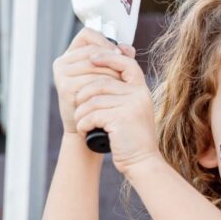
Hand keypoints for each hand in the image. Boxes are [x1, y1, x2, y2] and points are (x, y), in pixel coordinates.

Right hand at [52, 28, 128, 134]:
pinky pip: (91, 79)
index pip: (87, 35)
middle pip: (93, 50)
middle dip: (111, 61)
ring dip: (110, 74)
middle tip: (123, 74)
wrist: (90, 129)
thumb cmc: (101, 100)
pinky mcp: (65, 87)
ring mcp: (62, 75)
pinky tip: (111, 94)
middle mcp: (62, 63)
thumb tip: (127, 48)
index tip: (118, 52)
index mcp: (70, 55)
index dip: (104, 40)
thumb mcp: (109, 76)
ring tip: (120, 86)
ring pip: (93, 65)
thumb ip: (118, 59)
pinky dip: (105, 86)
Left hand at [73, 50, 158, 174]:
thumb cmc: (131, 139)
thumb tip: (98, 77)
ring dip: (81, 112)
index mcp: (142, 90)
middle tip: (78, 107)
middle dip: (84, 95)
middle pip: (102, 82)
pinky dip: (83, 122)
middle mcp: (139, 95)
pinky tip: (84, 130)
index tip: (91, 58)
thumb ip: (121, 94)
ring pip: (94, 99)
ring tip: (80, 121)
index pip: (127, 64)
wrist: (142, 162)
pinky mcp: (122, 119)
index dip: (107, 57)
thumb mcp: (131, 111)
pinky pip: (93, 114)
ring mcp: (131, 106)